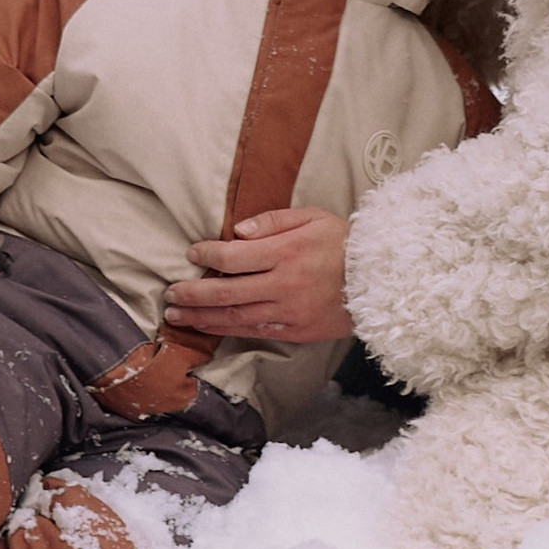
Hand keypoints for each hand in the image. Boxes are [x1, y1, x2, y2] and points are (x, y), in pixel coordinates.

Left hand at [165, 207, 350, 346]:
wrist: (378, 280)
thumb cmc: (342, 242)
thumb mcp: (312, 217)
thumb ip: (273, 221)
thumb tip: (236, 230)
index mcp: (286, 252)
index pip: (234, 255)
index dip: (207, 253)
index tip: (191, 252)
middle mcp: (283, 284)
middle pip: (226, 291)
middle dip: (193, 293)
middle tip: (170, 294)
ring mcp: (287, 312)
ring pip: (234, 316)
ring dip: (202, 316)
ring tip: (178, 315)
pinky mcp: (294, 331)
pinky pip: (254, 331)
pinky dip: (228, 330)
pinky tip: (210, 327)